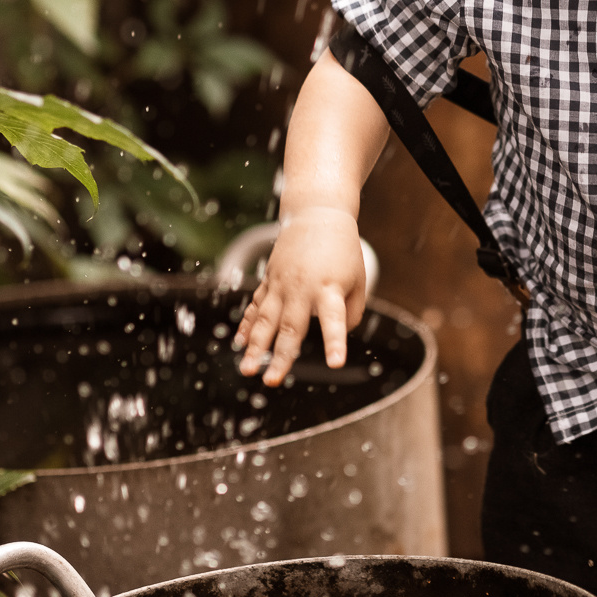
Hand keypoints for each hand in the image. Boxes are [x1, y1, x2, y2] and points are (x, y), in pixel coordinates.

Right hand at [232, 206, 369, 385]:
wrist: (317, 215)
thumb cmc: (343, 251)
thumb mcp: (357, 280)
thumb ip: (351, 313)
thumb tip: (337, 336)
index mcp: (329, 288)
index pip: (334, 319)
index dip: (334, 341)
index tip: (336, 363)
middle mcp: (302, 288)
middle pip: (290, 327)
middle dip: (280, 357)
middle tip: (271, 382)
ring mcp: (281, 284)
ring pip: (265, 320)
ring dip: (255, 347)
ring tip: (247, 369)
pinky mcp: (269, 280)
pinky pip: (256, 306)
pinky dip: (247, 325)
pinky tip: (239, 344)